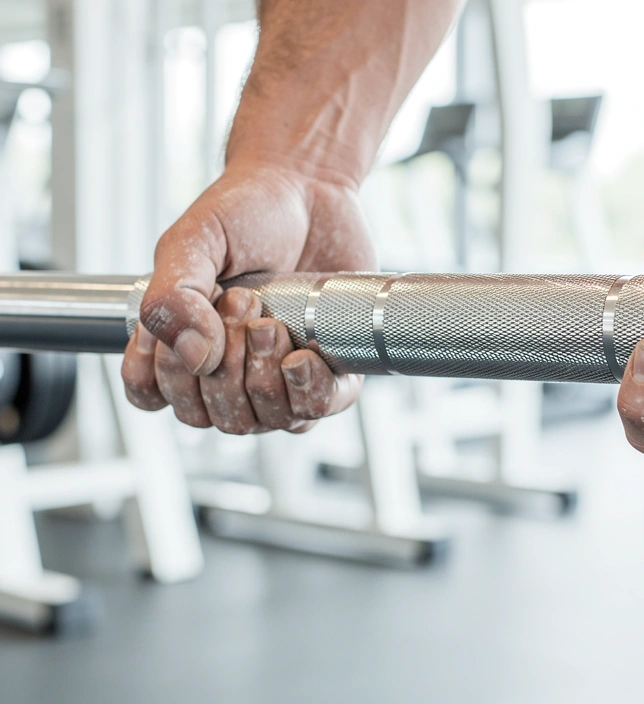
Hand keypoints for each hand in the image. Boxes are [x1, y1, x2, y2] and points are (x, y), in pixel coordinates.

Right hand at [121, 160, 374, 432]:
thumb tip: (193, 359)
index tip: (191, 322)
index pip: (152, 394)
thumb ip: (172, 297)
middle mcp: (225, 368)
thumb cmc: (246, 213)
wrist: (310, 188)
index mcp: (180, 341)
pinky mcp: (326, 371)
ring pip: (257, 421)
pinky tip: (303, 359)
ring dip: (262, 378)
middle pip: (209, 415)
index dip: (166, 375)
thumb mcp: (193, 242)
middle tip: (243, 303)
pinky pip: (313, 413)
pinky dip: (306, 394)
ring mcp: (274, 375)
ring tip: (273, 323)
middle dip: (224, 365)